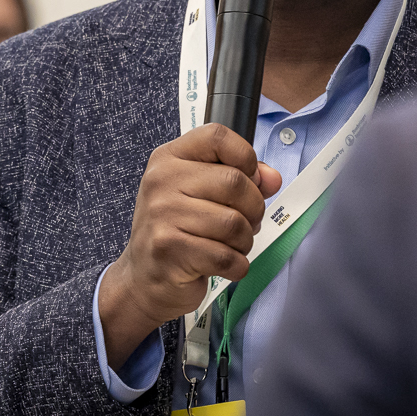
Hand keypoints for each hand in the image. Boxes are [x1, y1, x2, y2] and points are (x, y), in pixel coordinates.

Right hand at [97, 123, 281, 367]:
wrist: (144, 278)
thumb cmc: (177, 230)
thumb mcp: (201, 194)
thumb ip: (241, 178)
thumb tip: (272, 178)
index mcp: (169, 158)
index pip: (217, 136)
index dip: (245, 157)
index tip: (249, 178)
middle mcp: (161, 181)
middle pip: (235, 182)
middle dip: (253, 209)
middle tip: (245, 223)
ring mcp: (162, 215)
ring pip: (234, 222)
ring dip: (244, 241)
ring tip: (232, 246)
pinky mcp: (170, 250)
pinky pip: (226, 256)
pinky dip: (236, 265)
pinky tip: (224, 265)